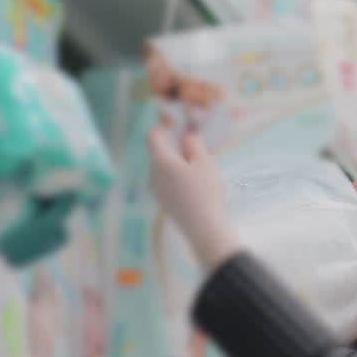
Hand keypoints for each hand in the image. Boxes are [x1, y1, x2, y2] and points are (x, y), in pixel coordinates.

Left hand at [147, 126, 240, 269]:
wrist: (204, 227)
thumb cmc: (205, 191)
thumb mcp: (204, 162)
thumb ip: (193, 144)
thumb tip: (186, 136)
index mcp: (160, 160)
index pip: (153, 134)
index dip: (167, 128)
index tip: (184, 131)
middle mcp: (152, 173)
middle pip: (159, 152)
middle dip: (176, 149)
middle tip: (199, 153)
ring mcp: (156, 190)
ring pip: (164, 169)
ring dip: (179, 165)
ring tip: (200, 173)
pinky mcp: (163, 203)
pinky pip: (167, 183)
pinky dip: (178, 180)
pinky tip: (196, 189)